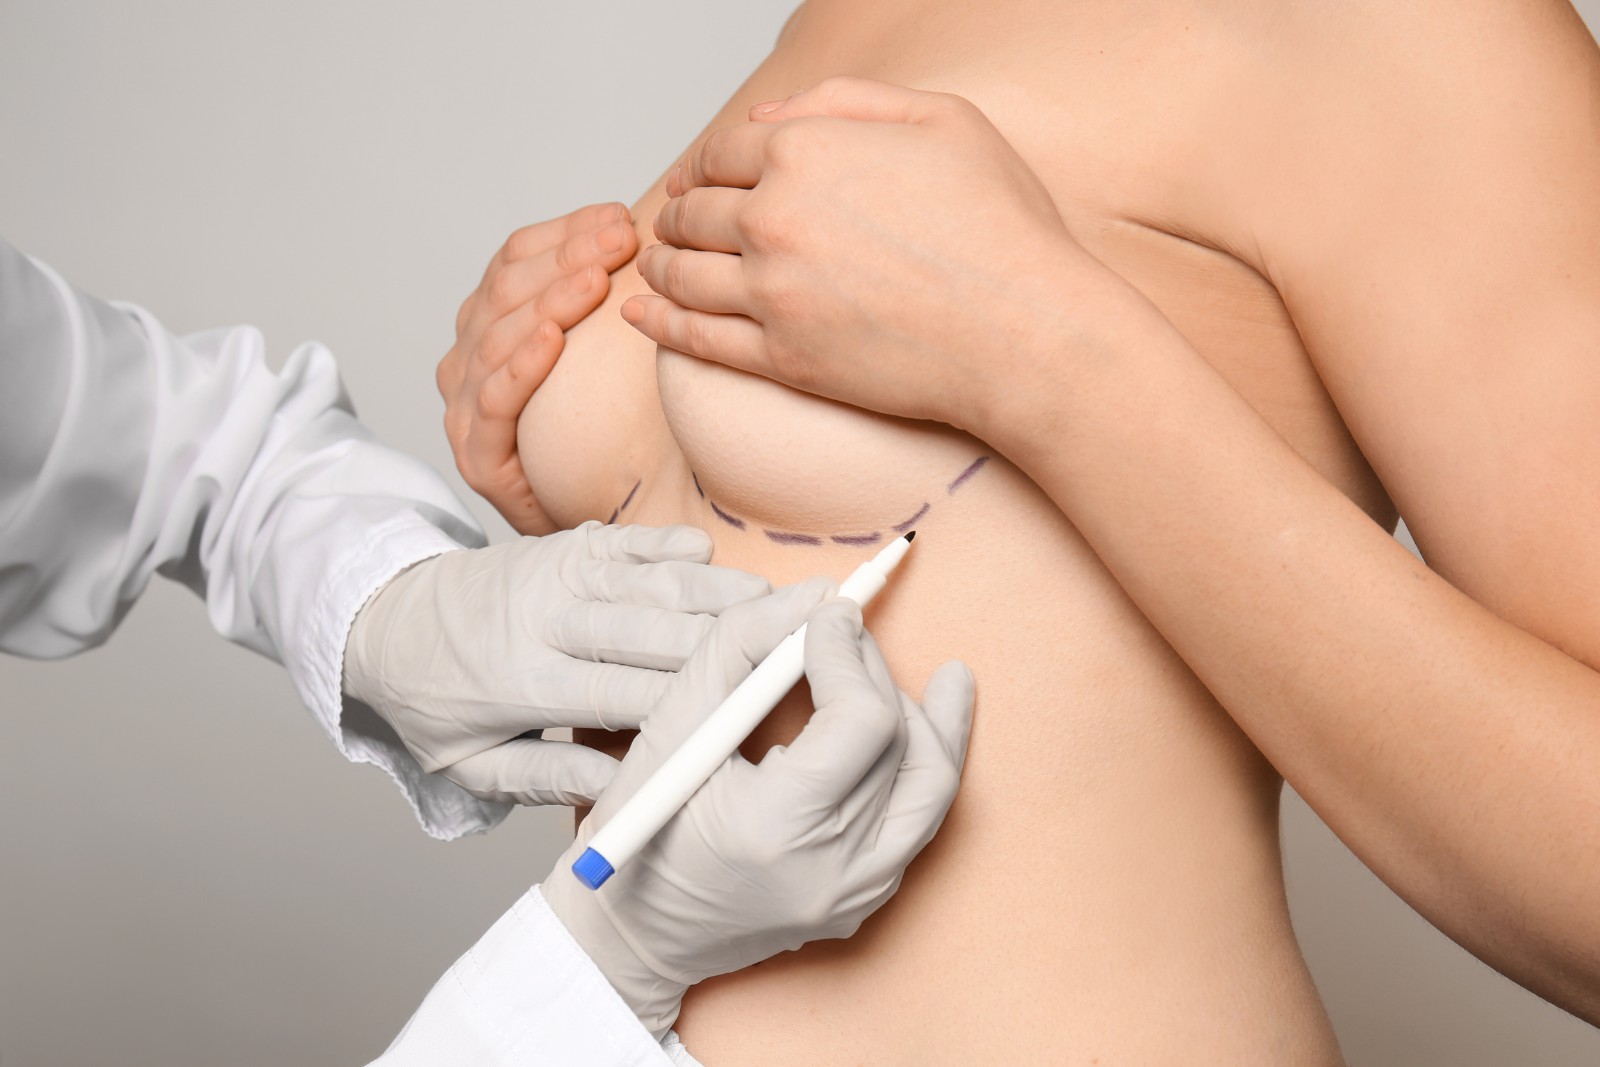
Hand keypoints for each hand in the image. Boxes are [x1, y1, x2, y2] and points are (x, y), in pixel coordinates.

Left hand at [342, 521, 769, 805]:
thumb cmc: (433, 707)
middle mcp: (547, 617)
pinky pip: (636, 542)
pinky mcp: (569, 544)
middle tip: (801, 643)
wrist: (382, 622)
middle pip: (658, 628)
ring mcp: (559, 571)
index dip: (695, 700)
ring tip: (787, 602)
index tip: (755, 709)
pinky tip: (722, 565)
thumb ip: (543, 778)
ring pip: (657, 580)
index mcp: (523, 681)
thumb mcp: (467, 768)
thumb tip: (619, 781)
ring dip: (725, 590)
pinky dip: (682, 552)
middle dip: (734, 637)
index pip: (628, 693)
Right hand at [440, 203, 638, 534]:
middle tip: (620, 239)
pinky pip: (494, 403)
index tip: (619, 217)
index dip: (564, 232)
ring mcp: (466, 409)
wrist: (589, 526)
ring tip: (595, 277)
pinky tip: (550, 340)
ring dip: (548, 300)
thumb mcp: (604, 356)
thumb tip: (643, 230)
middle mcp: (468, 360)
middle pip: (505, 290)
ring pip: (496, 337)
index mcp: (492, 325)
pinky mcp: (478, 458)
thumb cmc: (600, 437)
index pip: (515, 260)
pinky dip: (519, 367)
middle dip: (565, 257)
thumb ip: (605, 300)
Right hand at [542, 580, 973, 1036]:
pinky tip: (925, 727)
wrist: (636, 936)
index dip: (851, 654)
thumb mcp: (669, 727)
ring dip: (932, 720)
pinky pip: (921, 821)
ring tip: (940, 676)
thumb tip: (816, 596)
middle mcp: (832, 871)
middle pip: (899, 743)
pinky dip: (925, 767)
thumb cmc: (641, 831)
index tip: (828, 614)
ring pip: (933, 785)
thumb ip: (739, 646)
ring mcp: (857, 894)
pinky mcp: (866, 901)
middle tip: (846, 631)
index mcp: (774, 830)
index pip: (860, 722)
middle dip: (876, 670)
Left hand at [623, 77, 1133, 434]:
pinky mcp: (780, 358)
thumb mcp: (943, 118)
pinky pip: (696, 340)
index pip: (723, 152)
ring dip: (661, 267)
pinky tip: (641, 318)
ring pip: (683, 276)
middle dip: (680, 215)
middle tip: (676, 226)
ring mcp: (771, 293)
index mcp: (807, 151)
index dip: (706, 165)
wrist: (1026, 331)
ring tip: (656, 269)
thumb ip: (850, 101)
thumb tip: (774, 114)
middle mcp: (774, 218)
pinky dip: (658, 326)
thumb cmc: (1001, 227)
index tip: (699, 180)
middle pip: (693, 212)